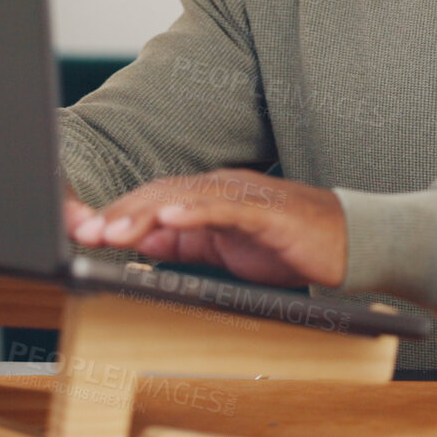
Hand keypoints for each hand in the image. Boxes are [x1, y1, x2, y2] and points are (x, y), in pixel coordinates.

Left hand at [68, 169, 347, 288]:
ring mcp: (245, 195)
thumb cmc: (291, 244)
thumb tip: (142, 240)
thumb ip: (186, 242)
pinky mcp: (267, 211)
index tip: (85, 233)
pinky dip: (195, 212)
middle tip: (87, 233)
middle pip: (161, 192)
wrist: (351, 243)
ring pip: (185, 196)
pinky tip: (171, 219)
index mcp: (211, 195)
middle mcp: (223, 187)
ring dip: (146, 213)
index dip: (119, 213)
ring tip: (114, 230)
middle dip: (121, 213)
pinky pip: (225, 207)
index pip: (155, 198)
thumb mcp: (226, 249)